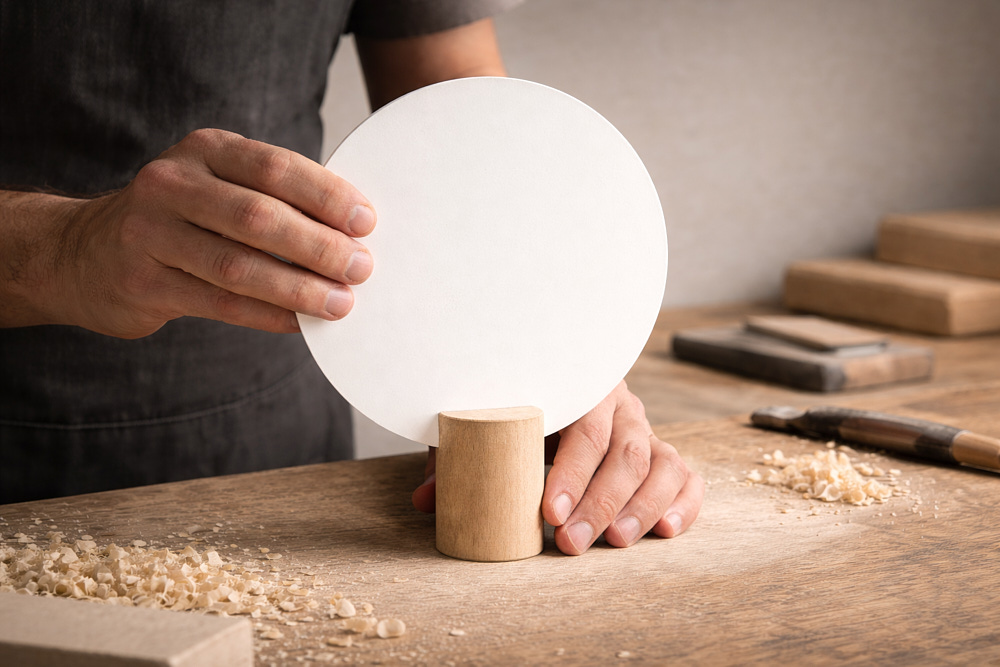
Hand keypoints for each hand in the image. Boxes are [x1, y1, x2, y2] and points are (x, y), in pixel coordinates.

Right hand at [30, 129, 375, 337]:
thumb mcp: (218, 187)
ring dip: (298, 288)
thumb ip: (274, 199)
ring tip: (340, 303)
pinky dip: (266, 315)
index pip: (275, 167)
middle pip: (259, 216)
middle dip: (318, 246)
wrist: (83, 253)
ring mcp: (150, 232)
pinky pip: (218, 303)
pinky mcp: (142, 281)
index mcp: (205, 150)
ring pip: (238, 265)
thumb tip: (352, 234)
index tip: (366, 222)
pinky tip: (298, 324)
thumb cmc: (180, 219)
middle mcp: (172, 183)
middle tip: (360, 269)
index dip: (326, 195)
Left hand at [412, 381, 703, 555]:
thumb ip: (460, 455)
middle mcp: (620, 406)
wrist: (554, 376)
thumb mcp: (489, 422)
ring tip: (618, 541)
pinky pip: (687, 475)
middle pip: (625, 451)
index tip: (548, 511)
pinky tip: (665, 531)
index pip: (583, 429)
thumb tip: (427, 500)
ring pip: (661, 464)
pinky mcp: (664, 452)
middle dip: (600, 501)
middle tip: (572, 541)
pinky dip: (683, 503)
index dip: (570, 472)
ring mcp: (646, 428)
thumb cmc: (519, 405)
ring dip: (641, 506)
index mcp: (579, 387)